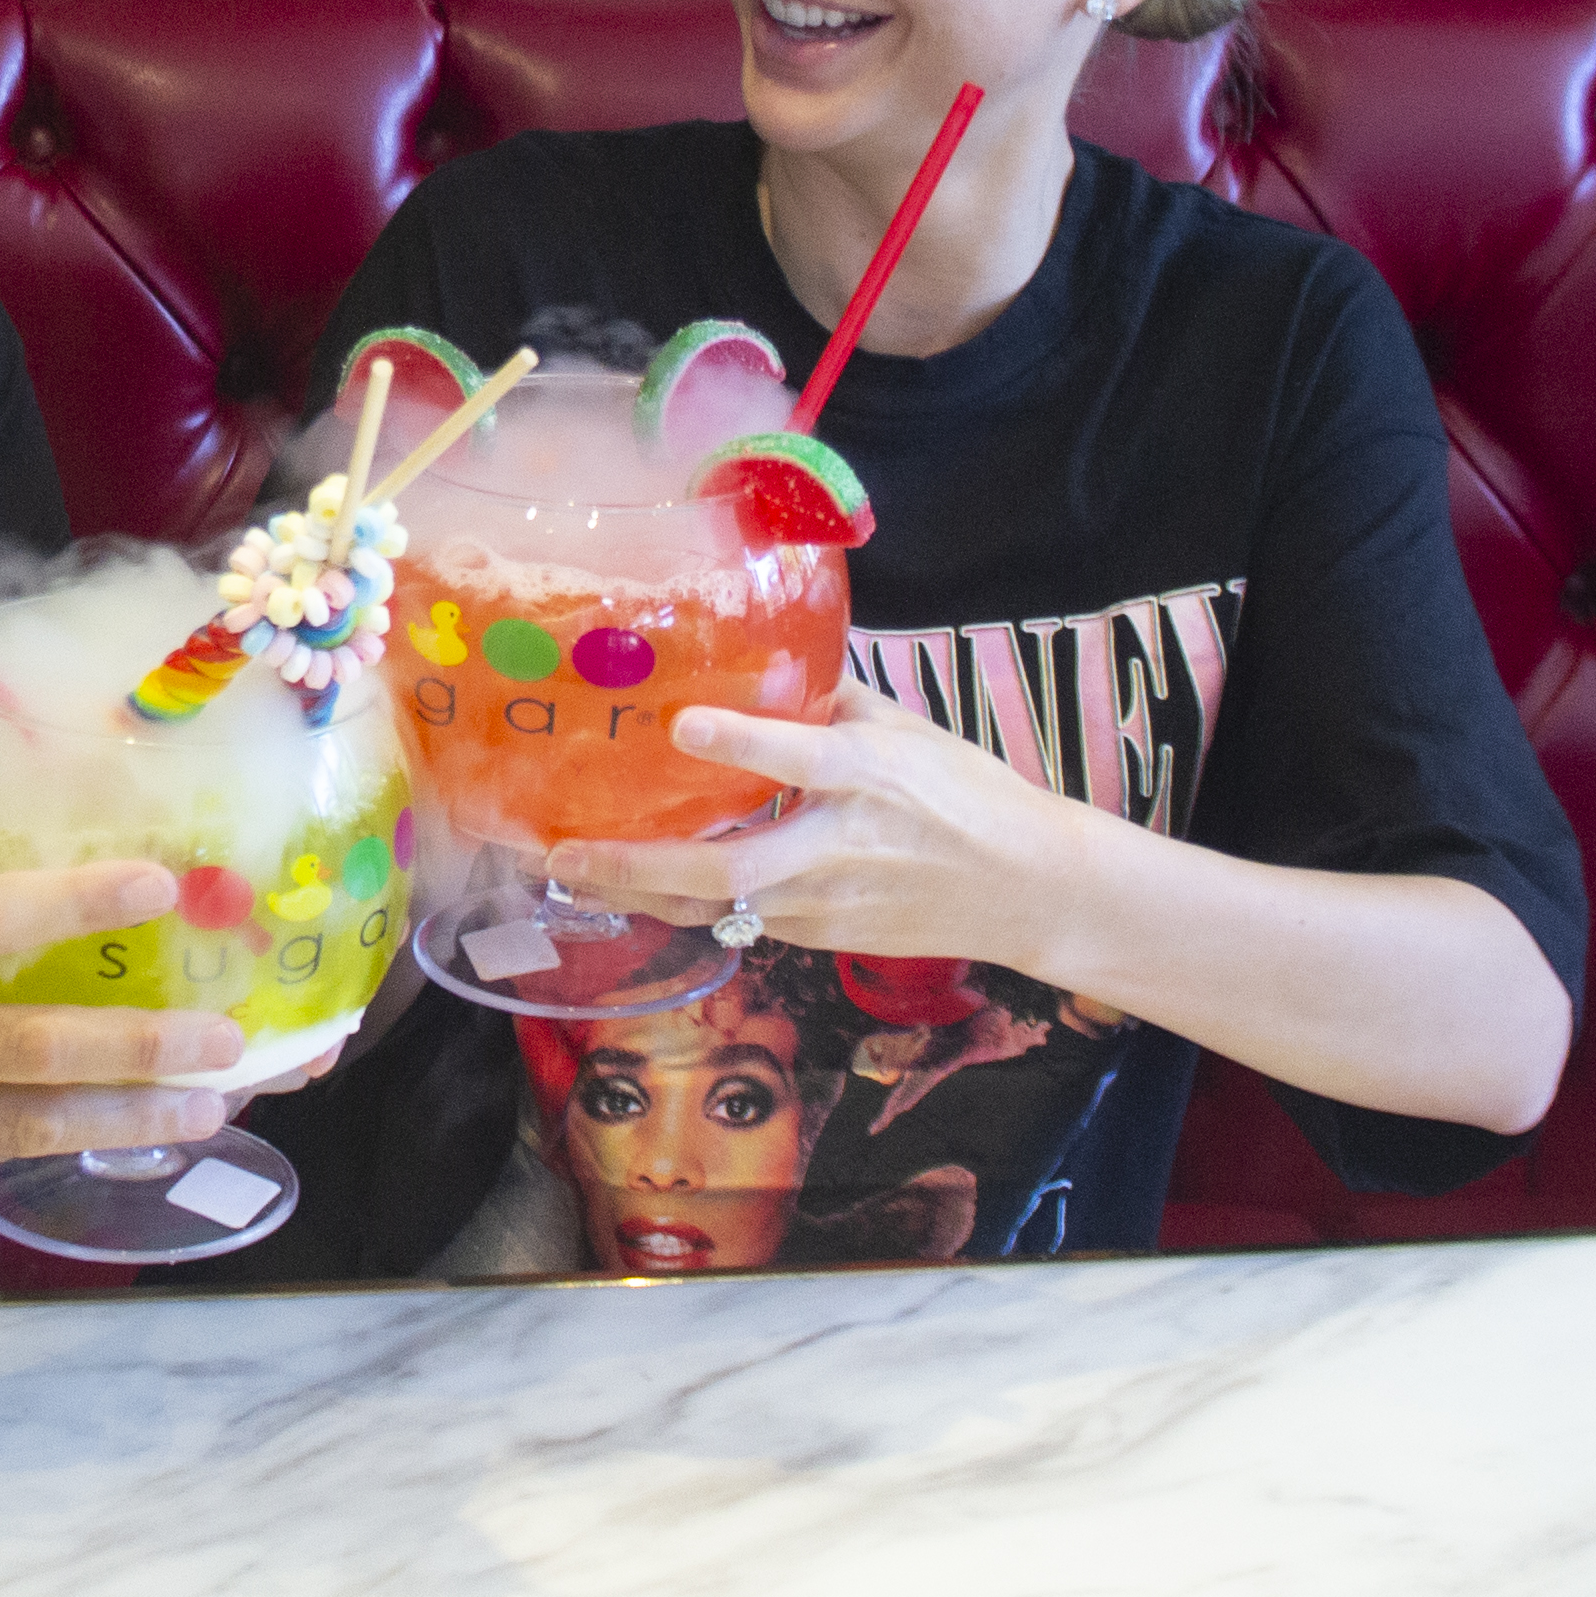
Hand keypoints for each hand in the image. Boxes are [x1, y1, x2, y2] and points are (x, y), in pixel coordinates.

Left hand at [543, 684, 1102, 968]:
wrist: (1030, 890)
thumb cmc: (969, 795)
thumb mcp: (907, 728)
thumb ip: (828, 699)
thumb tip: (757, 659)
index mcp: (870, 776)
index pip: (800, 757)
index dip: (740, 741)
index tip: (681, 722)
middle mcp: (840, 846)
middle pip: (730, 868)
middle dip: (640, 865)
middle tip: (565, 851)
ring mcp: (826, 904)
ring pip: (717, 908)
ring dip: (640, 893)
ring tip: (569, 871)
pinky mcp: (819, 937)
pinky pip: (736, 921)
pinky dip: (681, 905)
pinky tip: (627, 887)